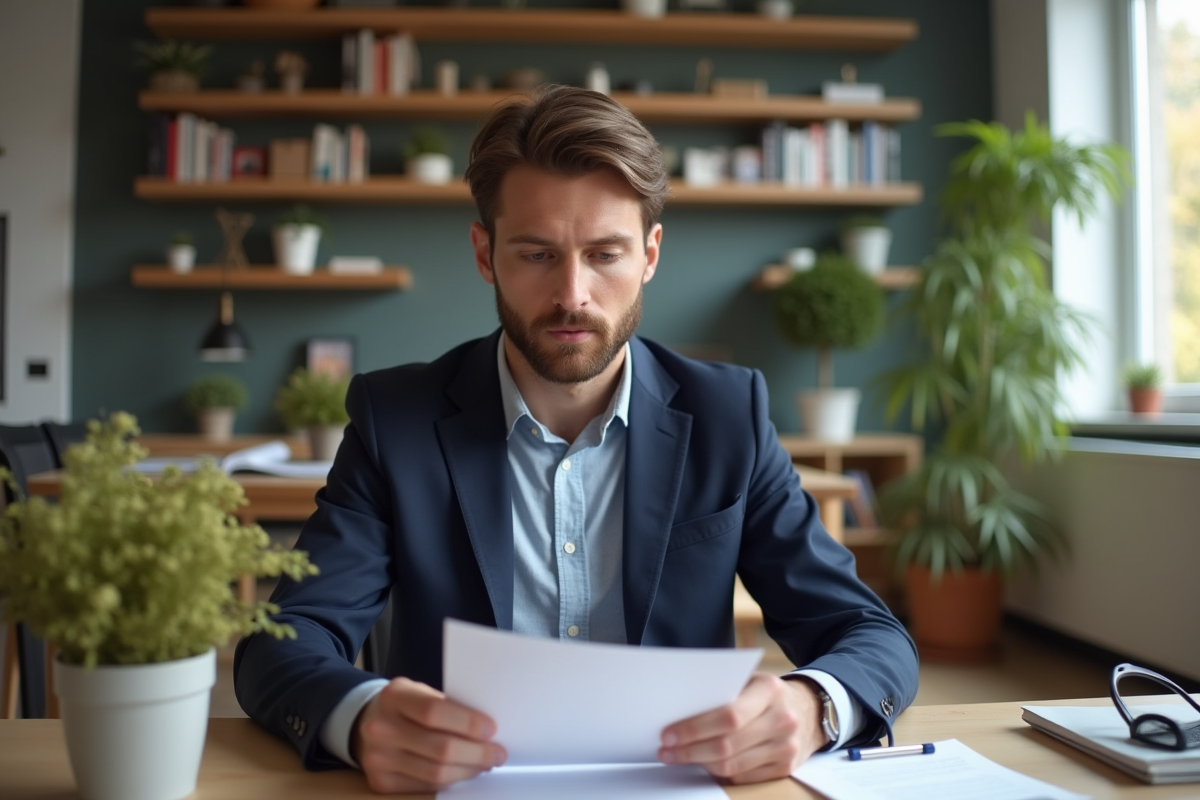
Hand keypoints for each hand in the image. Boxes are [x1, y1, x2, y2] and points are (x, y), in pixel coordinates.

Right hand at [352, 677, 506, 793]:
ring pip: (435, 773)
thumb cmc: (405, 706)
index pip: (434, 712)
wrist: (366, 723)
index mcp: (394, 697)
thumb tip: (487, 730)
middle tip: (497, 753)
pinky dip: (450, 781)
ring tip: (485, 764)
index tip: (491, 729)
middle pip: (439, 748)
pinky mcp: (381, 782)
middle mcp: (381, 728)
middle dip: (476, 753)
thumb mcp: (420, 692)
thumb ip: (447, 706)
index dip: (467, 723)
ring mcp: (378, 758)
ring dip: (468, 770)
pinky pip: (426, 787)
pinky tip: (463, 772)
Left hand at [658, 673, 827, 783]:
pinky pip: (742, 777)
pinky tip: (704, 763)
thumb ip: (723, 690)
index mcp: (770, 690)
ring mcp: (786, 747)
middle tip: (666, 750)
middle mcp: (782, 719)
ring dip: (699, 763)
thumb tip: (679, 709)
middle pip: (727, 745)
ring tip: (678, 756)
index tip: (669, 733)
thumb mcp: (751, 680)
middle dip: (690, 750)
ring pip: (732, 765)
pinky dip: (719, 772)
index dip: (695, 728)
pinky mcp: (785, 768)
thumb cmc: (768, 694)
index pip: (729, 715)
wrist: (809, 710)